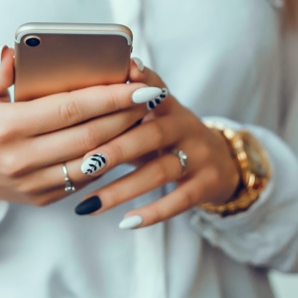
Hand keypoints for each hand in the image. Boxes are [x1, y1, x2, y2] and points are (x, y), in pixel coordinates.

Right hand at [0, 46, 165, 228]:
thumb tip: (17, 52)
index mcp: (6, 127)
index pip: (68, 108)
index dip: (108, 96)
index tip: (138, 85)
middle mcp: (21, 159)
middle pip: (89, 135)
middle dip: (126, 115)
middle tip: (151, 97)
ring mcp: (33, 183)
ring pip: (92, 162)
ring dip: (124, 139)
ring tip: (144, 116)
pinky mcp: (43, 198)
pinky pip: (86, 180)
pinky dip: (109, 159)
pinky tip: (123, 139)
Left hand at [72, 61, 240, 228]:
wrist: (221, 162)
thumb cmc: (167, 137)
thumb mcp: (151, 117)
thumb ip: (121, 108)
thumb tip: (75, 99)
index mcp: (168, 105)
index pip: (153, 89)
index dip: (141, 81)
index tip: (123, 75)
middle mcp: (186, 126)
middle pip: (152, 134)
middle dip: (116, 149)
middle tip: (85, 164)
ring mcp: (200, 155)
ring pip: (161, 171)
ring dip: (123, 189)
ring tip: (90, 205)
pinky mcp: (207, 183)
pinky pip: (180, 199)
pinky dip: (152, 212)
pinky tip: (126, 223)